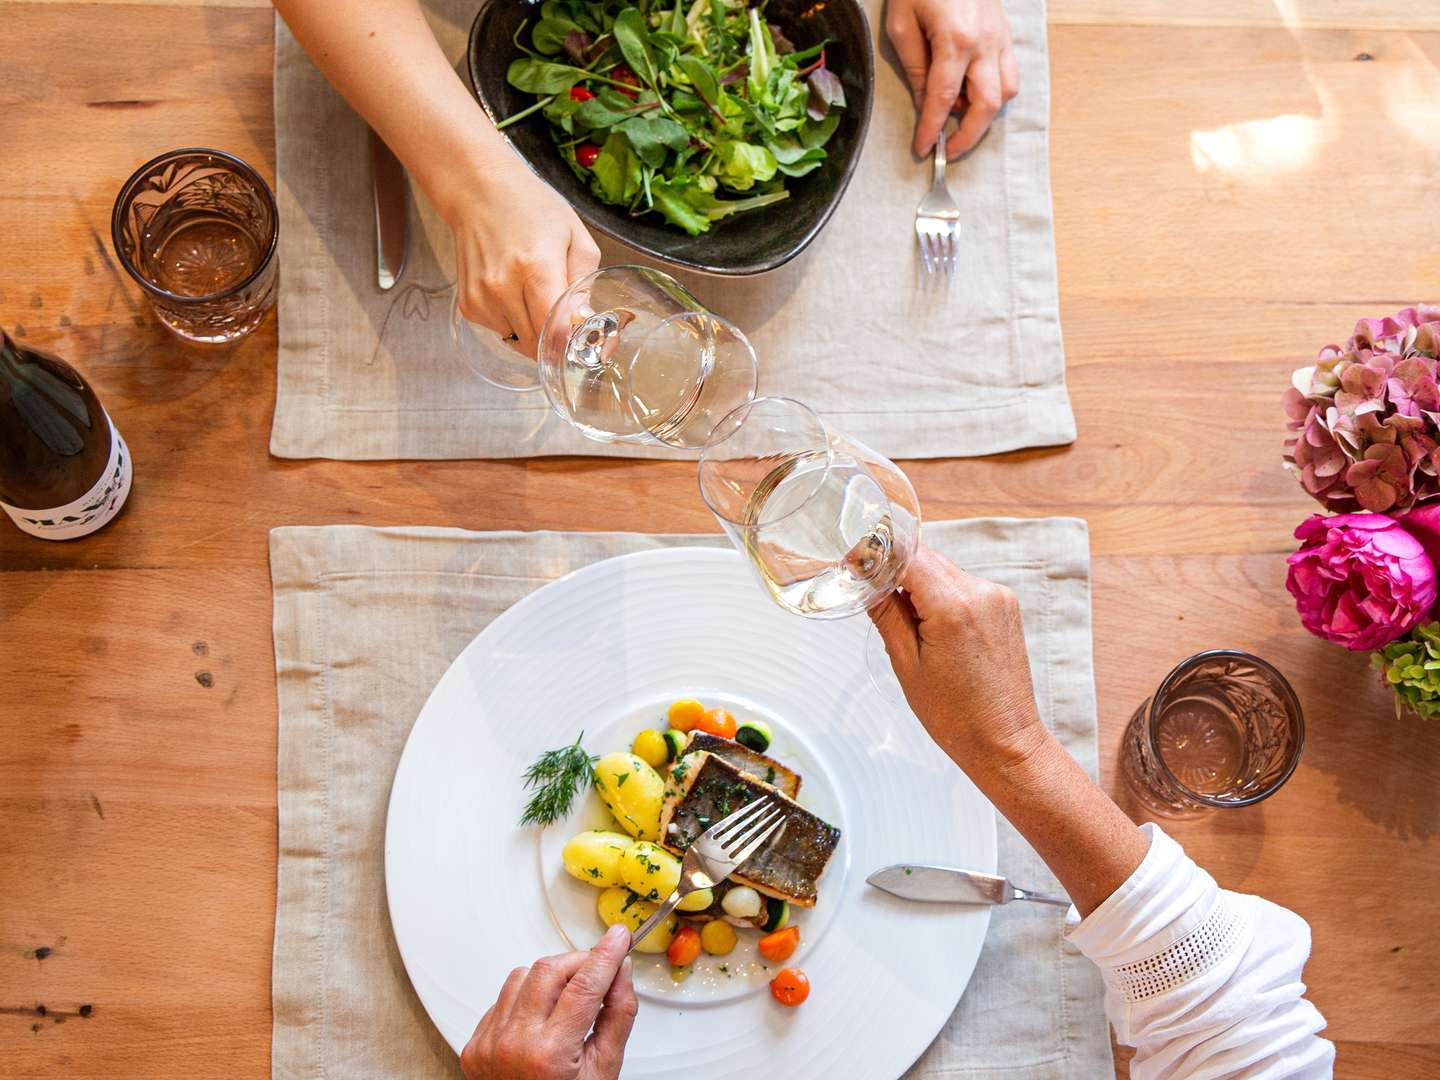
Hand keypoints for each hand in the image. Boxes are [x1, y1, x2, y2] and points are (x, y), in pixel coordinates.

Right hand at [443, 156, 600, 358]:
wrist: (480, 192)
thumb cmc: (533, 209)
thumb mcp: (575, 236)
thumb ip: (584, 283)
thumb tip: (585, 323)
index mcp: (536, 268)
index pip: (554, 330)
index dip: (570, 340)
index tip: (581, 337)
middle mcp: (503, 287)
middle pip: (537, 343)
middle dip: (555, 339)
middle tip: (563, 318)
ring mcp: (482, 298)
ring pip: (518, 342)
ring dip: (533, 331)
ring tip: (534, 297)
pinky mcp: (468, 305)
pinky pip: (500, 331)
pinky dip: (513, 323)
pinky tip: (514, 294)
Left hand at [459, 924, 637, 1079]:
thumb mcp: (605, 1070)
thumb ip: (618, 1016)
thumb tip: (622, 973)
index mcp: (550, 1054)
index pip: (584, 985)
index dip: (606, 955)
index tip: (619, 937)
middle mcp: (513, 1044)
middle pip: (549, 970)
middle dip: (579, 962)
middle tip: (600, 968)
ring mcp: (489, 1043)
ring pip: (522, 977)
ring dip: (550, 977)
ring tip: (570, 997)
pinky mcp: (475, 1045)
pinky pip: (502, 999)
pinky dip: (525, 997)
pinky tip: (542, 1015)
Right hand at [870, 547, 1048, 773]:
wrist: (1003, 739)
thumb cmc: (956, 714)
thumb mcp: (906, 663)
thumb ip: (886, 613)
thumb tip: (866, 580)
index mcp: (953, 607)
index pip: (907, 556)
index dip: (877, 557)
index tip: (855, 566)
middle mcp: (982, 593)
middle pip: (926, 559)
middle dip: (897, 573)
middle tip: (874, 597)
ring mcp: (999, 597)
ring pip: (944, 571)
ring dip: (920, 585)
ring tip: (909, 625)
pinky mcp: (1005, 605)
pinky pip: (963, 585)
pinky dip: (942, 596)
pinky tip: (935, 628)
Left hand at [885, 0, 1019, 158]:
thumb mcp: (902, 22)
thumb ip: (914, 65)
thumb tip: (923, 102)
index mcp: (956, 39)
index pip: (944, 98)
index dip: (932, 128)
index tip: (924, 148)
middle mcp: (985, 42)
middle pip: (986, 104)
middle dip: (968, 135)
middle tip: (949, 149)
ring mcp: (1001, 38)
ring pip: (1006, 92)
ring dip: (984, 115)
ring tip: (959, 121)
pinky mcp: (1006, 34)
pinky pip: (1010, 74)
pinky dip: (995, 93)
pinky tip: (974, 96)